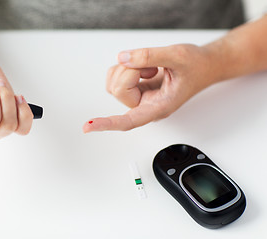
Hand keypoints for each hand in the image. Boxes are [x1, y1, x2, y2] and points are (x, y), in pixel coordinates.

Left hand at [83, 44, 215, 132]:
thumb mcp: (177, 56)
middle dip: (131, 71)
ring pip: (113, 82)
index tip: (89, 127)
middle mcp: (146, 105)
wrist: (204, 65)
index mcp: (159, 108)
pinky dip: (125, 65)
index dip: (108, 123)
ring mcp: (139, 97)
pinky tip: (144, 67)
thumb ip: (149, 56)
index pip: (129, 121)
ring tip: (151, 67)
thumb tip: (123, 58)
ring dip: (128, 67)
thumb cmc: (196, 66)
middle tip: (152, 67)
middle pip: (118, 90)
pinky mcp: (134, 87)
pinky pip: (115, 74)